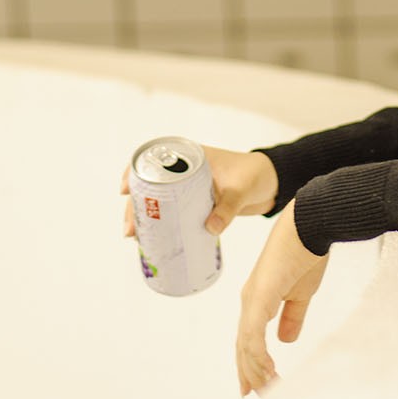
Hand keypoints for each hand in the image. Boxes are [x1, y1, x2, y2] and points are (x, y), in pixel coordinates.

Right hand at [120, 145, 278, 238]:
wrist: (273, 183)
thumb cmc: (256, 175)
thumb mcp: (241, 189)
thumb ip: (227, 208)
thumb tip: (209, 229)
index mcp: (191, 157)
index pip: (154, 159)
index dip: (135, 172)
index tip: (125, 190)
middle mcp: (186, 171)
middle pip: (152, 185)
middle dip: (136, 206)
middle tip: (130, 229)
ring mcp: (190, 189)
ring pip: (160, 201)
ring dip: (146, 218)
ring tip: (136, 239)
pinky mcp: (197, 205)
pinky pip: (174, 214)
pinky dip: (163, 225)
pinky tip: (154, 242)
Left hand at [235, 199, 327, 397]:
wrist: (311, 224)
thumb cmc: (306, 253)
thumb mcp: (301, 293)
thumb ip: (292, 316)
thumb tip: (285, 340)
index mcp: (257, 300)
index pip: (247, 339)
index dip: (249, 364)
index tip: (255, 388)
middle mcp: (249, 301)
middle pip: (242, 346)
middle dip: (249, 374)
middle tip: (259, 397)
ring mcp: (253, 298)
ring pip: (246, 344)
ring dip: (256, 369)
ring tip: (269, 390)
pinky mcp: (260, 295)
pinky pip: (254, 332)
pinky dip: (258, 353)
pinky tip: (268, 370)